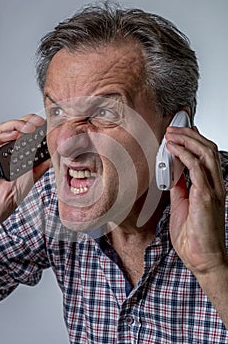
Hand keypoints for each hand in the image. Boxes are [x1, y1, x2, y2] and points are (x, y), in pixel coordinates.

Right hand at [0, 114, 49, 236]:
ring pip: (2, 132)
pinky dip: (2, 137)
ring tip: (29, 127)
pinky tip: (13, 136)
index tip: (47, 127)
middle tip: (39, 122)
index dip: (35, 130)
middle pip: (14, 131)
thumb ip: (37, 170)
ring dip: (16, 126)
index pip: (25, 138)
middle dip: (27, 123)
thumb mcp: (25, 185)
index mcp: (14, 160)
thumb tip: (52, 157)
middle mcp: (2, 155)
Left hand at [166, 126, 226, 276]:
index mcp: (210, 187)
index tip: (182, 132)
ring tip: (171, 133)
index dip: (195, 141)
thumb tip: (173, 173)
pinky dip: (184, 155)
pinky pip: (196, 169)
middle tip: (173, 128)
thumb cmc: (193, 236)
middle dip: (190, 135)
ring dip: (187, 140)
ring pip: (205, 154)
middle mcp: (215, 185)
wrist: (202, 258)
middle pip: (208, 150)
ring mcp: (212, 190)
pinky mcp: (205, 196)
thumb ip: (180, 187)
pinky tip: (173, 148)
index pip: (206, 156)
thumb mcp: (182, 204)